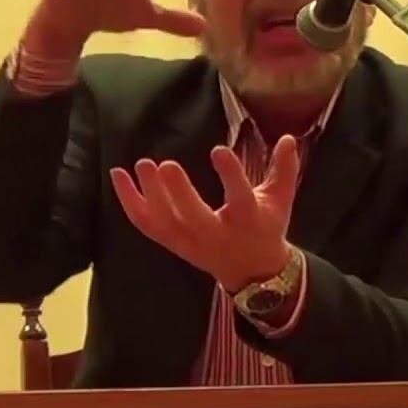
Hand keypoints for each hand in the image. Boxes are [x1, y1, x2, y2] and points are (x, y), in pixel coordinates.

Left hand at [109, 135, 301, 291]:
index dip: (230, 176)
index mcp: (246, 220)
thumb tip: (289, 137)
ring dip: (150, 195)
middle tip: (166, 164)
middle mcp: (216, 235)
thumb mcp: (279, 200)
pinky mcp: (172, 242)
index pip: (240, 199)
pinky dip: (129, 201)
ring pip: (165, 222)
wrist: (250, 270)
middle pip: (194, 218)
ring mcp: (190, 241)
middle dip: (179, 194)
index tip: (219, 150)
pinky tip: (118, 175)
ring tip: (142, 164)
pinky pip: (146, 224)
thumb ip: (284, 169)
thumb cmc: (265, 226)